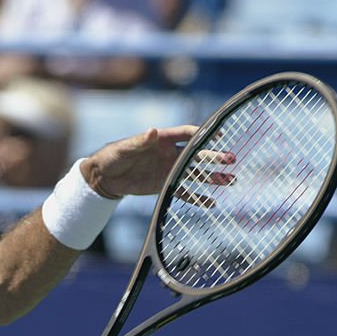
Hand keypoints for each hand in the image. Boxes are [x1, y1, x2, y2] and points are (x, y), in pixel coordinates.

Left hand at [81, 125, 234, 199]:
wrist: (105, 176)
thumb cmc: (114, 155)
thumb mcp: (125, 148)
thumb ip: (140, 142)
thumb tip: (152, 132)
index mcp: (162, 139)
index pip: (187, 134)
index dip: (202, 134)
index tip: (217, 137)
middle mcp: (170, 153)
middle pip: (196, 154)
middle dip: (213, 157)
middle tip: (231, 160)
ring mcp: (169, 170)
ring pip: (195, 174)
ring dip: (212, 177)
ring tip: (230, 181)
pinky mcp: (165, 185)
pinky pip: (184, 191)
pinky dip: (196, 198)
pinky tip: (211, 203)